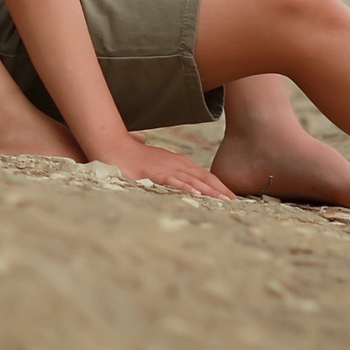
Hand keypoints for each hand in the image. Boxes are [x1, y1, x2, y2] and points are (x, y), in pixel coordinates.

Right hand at [95, 134, 234, 199]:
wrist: (113, 146)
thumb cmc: (132, 155)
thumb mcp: (154, 163)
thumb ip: (165, 169)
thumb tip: (174, 177)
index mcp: (179, 162)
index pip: (205, 175)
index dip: (220, 186)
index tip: (232, 197)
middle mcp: (177, 163)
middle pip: (205, 178)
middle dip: (221, 190)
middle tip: (237, 203)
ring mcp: (166, 167)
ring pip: (194, 180)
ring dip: (211, 191)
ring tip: (225, 201)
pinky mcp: (154, 172)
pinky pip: (174, 181)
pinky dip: (186, 187)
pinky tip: (197, 194)